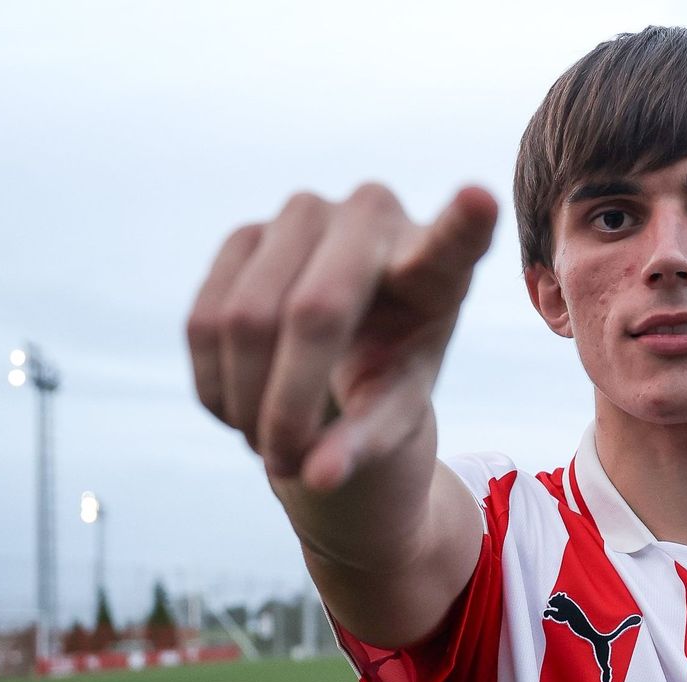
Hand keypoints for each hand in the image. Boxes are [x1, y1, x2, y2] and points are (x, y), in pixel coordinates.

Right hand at [186, 184, 497, 491]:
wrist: (343, 347)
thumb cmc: (390, 373)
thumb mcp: (393, 414)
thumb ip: (367, 445)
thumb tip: (317, 477)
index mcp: (436, 264)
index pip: (453, 240)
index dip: (464, 222)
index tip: (481, 199)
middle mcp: (374, 216)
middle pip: (313, 312)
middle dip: (287, 405)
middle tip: (284, 463)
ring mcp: (304, 212)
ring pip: (244, 319)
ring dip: (244, 404)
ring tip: (269, 443)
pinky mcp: (245, 232)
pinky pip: (204, 319)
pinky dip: (215, 386)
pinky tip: (242, 410)